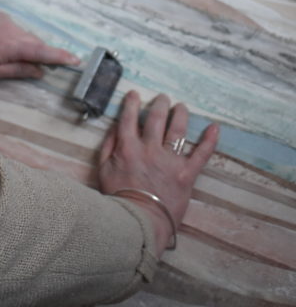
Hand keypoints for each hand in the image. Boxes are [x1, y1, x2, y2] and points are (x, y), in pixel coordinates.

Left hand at [0, 11, 79, 79]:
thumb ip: (17, 70)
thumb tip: (39, 72)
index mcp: (11, 45)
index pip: (42, 52)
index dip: (60, 57)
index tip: (76, 60)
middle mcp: (13, 30)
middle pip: (36, 44)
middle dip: (41, 56)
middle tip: (40, 69)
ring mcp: (7, 21)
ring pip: (26, 37)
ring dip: (26, 48)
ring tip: (8, 59)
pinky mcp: (1, 17)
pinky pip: (16, 30)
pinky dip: (16, 40)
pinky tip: (0, 47)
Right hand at [98, 91, 218, 256]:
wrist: (137, 223)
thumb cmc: (118, 198)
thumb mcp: (103, 170)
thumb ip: (108, 146)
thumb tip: (115, 128)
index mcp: (128, 147)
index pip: (129, 118)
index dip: (131, 103)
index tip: (134, 94)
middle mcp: (150, 149)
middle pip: (156, 119)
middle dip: (159, 105)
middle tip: (162, 98)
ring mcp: (170, 161)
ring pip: (177, 130)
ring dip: (180, 114)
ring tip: (181, 106)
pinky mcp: (186, 174)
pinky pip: (201, 155)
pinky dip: (209, 141)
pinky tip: (214, 127)